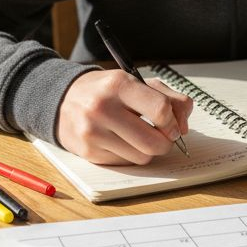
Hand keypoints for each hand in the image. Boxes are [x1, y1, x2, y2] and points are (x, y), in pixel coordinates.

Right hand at [57, 70, 193, 164]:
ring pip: (141, 157)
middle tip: (163, 137)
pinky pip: (124, 163)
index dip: (173, 122)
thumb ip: (168, 98)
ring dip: (147, 151)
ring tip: (137, 137)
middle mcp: (103, 108)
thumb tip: (184, 125)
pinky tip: (120, 142)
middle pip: (154, 141)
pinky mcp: (88, 152)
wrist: (62, 99)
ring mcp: (93, 132)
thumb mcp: (135, 82)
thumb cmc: (106, 91)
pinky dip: (129, 155)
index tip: (174, 126)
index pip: (160, 109)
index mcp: (118, 84)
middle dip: (165, 143)